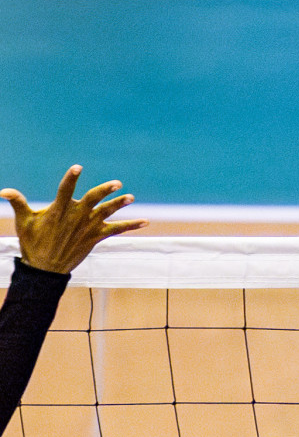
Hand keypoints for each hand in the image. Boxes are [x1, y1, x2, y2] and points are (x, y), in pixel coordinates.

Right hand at [2, 165, 146, 273]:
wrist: (46, 268)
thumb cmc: (33, 242)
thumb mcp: (24, 222)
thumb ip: (18, 203)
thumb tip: (3, 190)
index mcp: (58, 210)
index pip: (64, 190)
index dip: (70, 178)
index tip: (78, 167)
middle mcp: (76, 217)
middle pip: (92, 200)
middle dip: (104, 191)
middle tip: (117, 184)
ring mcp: (88, 227)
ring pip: (107, 213)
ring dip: (120, 205)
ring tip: (131, 197)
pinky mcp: (96, 237)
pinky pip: (117, 230)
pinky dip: (132, 226)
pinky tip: (146, 222)